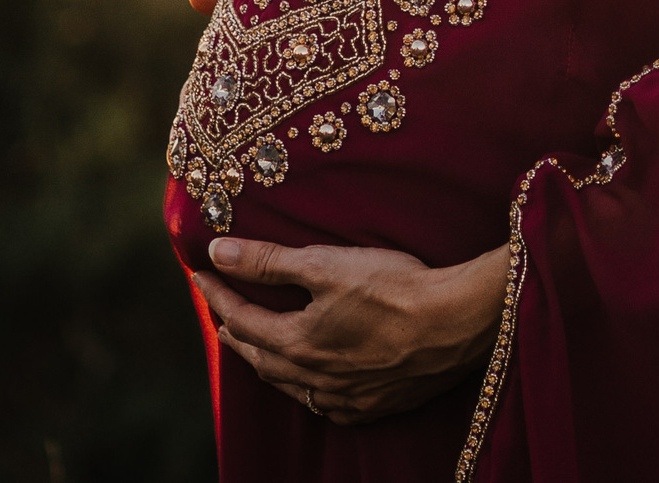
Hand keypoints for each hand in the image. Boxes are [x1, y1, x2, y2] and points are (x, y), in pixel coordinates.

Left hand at [192, 237, 509, 423]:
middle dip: (237, 332)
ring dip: (267, 363)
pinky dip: (307, 389)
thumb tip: (218, 252)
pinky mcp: (375, 405)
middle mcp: (315, 378)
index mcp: (298, 342)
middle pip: (261, 356)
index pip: (242, 317)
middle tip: (221, 315)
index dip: (218, 294)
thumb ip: (269, 261)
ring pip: (291, 385)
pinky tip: (312, 383)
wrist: (458, 324)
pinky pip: (326, 404)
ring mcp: (345, 397)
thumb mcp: (326, 263)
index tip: (200, 273)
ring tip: (255, 348)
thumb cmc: (395, 288)